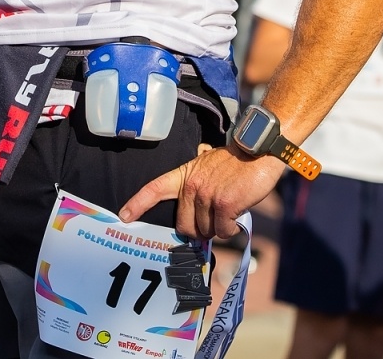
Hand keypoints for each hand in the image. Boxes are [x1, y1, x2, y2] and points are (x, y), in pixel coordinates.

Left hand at [119, 145, 284, 240]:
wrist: (258, 150)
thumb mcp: (207, 165)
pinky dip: (232, 228)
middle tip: (214, 219)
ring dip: (219, 227)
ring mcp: (207, 196)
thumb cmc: (236, 161)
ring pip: (206, 231)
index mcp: (185, 175)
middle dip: (199, 230)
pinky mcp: (224, 205)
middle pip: (184, 227)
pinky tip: (238, 212)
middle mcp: (192, 186)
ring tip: (230, 209)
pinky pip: (223, 232)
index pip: (154, 189)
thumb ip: (196, 185)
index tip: (124, 216)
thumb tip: (194, 211)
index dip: (137, 204)